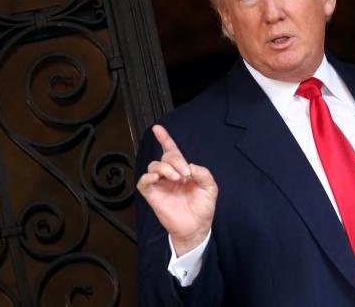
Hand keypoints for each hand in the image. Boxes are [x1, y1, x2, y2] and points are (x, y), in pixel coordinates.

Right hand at [137, 124, 217, 255]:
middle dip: (175, 159)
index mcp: (183, 170)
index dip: (165, 138)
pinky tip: (158, 177)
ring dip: (166, 167)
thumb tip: (189, 166)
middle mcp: (170, 175)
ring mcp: (160, 184)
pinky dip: (149, 176)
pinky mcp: (153, 195)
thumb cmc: (203, 207)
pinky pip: (144, 181)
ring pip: (154, 165)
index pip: (171, 150)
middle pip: (165, 156)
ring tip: (177, 178)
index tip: (157, 128)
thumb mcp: (210, 188)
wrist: (197, 227)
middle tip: (185, 172)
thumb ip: (203, 173)